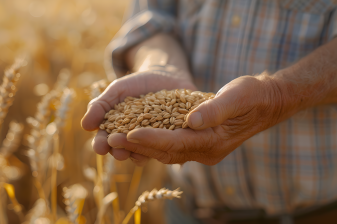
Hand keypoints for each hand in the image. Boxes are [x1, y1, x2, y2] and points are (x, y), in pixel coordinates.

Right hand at [81, 69, 196, 165]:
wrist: (165, 76)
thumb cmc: (136, 85)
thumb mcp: (116, 91)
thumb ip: (100, 106)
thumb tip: (84, 126)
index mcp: (117, 132)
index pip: (105, 141)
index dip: (101, 145)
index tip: (99, 147)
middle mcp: (134, 141)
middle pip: (124, 151)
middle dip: (120, 153)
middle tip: (119, 153)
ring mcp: (154, 140)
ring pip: (146, 151)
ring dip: (141, 154)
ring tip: (138, 154)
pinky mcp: (173, 136)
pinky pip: (168, 143)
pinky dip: (165, 144)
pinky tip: (163, 143)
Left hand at [107, 73, 289, 164]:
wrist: (266, 103)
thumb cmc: (252, 96)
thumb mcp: (237, 96)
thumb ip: (216, 109)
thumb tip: (192, 120)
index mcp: (214, 142)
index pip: (176, 143)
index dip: (152, 139)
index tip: (129, 133)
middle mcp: (206, 152)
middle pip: (166, 152)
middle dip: (138, 145)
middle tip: (111, 139)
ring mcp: (202, 150)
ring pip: (165, 152)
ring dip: (141, 145)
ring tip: (116, 138)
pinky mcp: (198, 143)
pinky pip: (170, 146)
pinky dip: (152, 141)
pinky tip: (135, 135)